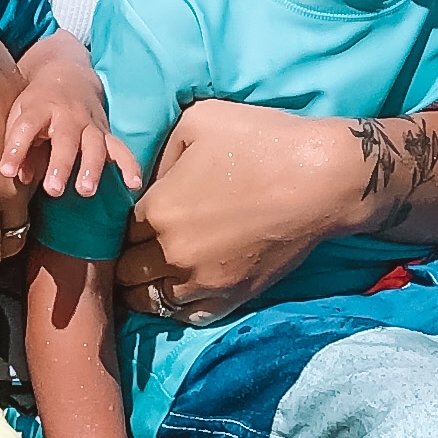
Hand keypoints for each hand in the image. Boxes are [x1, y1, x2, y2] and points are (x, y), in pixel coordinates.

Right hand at [0, 6, 38, 304]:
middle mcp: (24, 161)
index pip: (36, 168)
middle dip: (29, 223)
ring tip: (2, 271)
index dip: (31, 183)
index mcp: (25, 130)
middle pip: (33, 204)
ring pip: (15, 233)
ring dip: (8, 253)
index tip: (25, 192)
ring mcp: (5, 186)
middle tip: (21, 242)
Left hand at [0, 34, 144, 208]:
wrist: (68, 74)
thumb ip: (16, 144)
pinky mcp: (105, 132)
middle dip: (61, 165)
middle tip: (53, 190)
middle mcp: (67, 116)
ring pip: (94, 145)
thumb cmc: (37, 102)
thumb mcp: (19, 114)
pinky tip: (134, 184)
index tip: (7, 171)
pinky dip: (129, 166)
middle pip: (65, 140)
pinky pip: (121, 149)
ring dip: (92, 168)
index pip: (27, 127)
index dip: (16, 149)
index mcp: (40, 108)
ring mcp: (89, 124)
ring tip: (86, 190)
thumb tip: (17, 175)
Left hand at [113, 101, 360, 320]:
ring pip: (151, 301)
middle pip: (126, 271)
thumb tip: (149, 176)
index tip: (125, 223)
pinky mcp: (234, 295)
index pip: (116, 232)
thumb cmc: (261, 141)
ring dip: (145, 289)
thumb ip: (160, 150)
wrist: (321, 179)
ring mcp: (203, 280)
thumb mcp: (197, 121)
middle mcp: (171, 252)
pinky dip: (178, 308)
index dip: (118, 227)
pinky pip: (190, 316)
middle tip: (132, 251)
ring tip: (147, 278)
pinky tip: (179, 293)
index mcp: (157, 210)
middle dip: (125, 260)